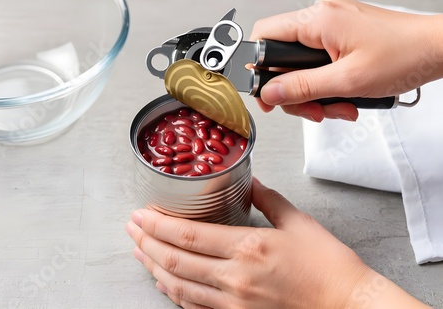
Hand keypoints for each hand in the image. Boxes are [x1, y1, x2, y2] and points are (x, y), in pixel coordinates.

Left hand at [126, 178, 428, 308]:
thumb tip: (252, 183)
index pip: (188, 235)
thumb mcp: (299, 223)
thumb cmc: (329, 267)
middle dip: (146, 243)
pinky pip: (195, 307)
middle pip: (175, 259)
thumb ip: (269, 200)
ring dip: (154, 268)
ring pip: (179, 286)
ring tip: (139, 253)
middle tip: (131, 229)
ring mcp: (233, 302)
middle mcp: (234, 277)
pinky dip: (174, 293)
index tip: (141, 215)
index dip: (157, 225)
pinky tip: (165, 283)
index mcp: (248, 247)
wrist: (348, 306)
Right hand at [250, 0, 442, 121]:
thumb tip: (270, 92)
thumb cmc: (405, 56)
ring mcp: (333, 25)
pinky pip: (320, 61)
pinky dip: (327, 83)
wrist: (438, 49)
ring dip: (314, 92)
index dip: (259, 69)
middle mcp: (322, 17)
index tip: (268, 94)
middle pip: (282, 57)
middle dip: (295, 90)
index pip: (264, 37)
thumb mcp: (347, 81)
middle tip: (311, 109)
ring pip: (301, 64)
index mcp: (318, 21)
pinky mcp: (343, 34)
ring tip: (336, 106)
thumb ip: (302, 87)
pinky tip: (343, 96)